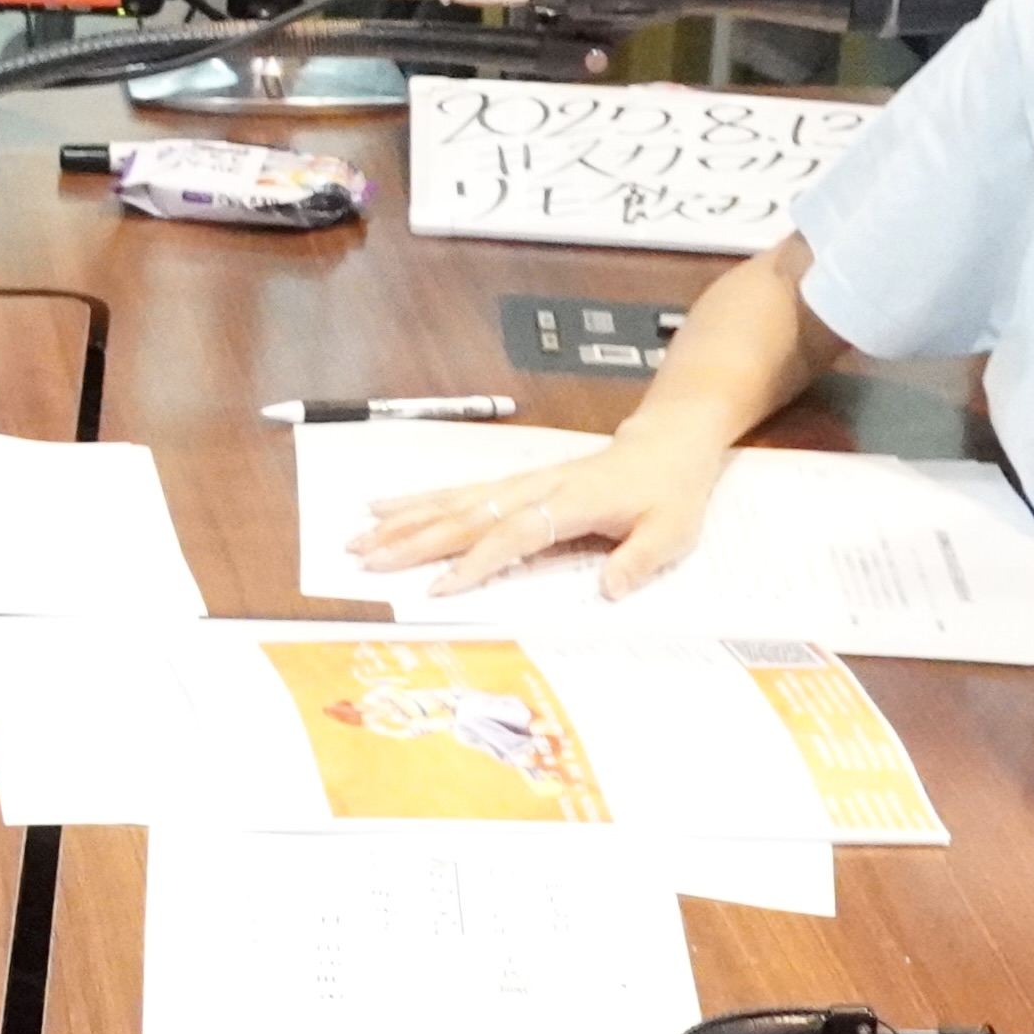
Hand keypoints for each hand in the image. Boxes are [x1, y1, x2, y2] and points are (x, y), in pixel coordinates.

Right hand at [348, 429, 738, 599]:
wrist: (668, 441)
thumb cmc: (670, 490)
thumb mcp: (673, 531)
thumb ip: (639, 562)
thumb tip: (607, 591)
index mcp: (573, 502)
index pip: (515, 534)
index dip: (477, 561)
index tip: (440, 587)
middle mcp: (537, 488)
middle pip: (467, 514)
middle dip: (414, 540)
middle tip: (368, 560)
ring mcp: (521, 482)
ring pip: (454, 501)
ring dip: (405, 520)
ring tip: (360, 538)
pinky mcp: (515, 482)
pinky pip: (461, 491)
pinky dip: (420, 500)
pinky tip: (386, 507)